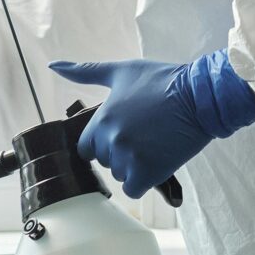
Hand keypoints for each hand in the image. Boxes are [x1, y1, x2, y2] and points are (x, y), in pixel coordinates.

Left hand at [50, 53, 254, 197]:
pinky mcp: (148, 172)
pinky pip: (133, 189)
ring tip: (155, 145)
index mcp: (102, 119)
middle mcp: (111, 140)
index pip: (87, 148)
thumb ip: (85, 72)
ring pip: (121, 176)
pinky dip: (144, 180)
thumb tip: (53, 65)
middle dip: (121, 154)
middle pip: (106, 162)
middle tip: (146, 136)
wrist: (201, 95)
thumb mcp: (121, 71)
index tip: (124, 134)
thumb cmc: (163, 81)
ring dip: (135, 167)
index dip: (104, 143)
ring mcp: (129, 158)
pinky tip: (157, 162)